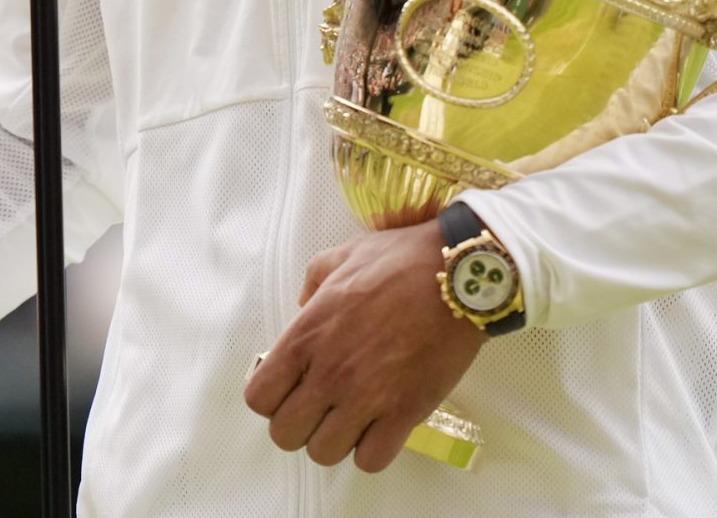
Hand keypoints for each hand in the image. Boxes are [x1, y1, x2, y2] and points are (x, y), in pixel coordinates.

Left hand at [244, 221, 484, 472]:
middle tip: (323, 407)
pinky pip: (370, 460)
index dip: (272, 398)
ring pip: (324, 453)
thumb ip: (313, 281)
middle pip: (285, 434)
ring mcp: (365, 397)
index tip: (292, 388)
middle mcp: (328, 372)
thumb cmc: (401, 260)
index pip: (258, 397)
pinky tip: (382, 427)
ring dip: (337, 439)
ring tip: (355, 417)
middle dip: (300, 425)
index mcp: (306, 335)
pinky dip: (373, 450)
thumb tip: (302, 305)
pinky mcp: (404, 413)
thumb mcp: (343, 255)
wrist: (458, 274)